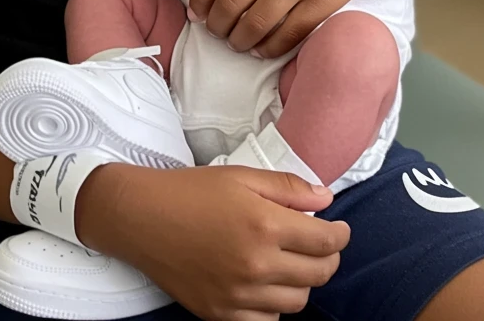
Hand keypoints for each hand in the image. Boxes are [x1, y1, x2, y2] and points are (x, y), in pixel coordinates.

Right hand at [79, 163, 349, 320]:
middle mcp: (256, 265)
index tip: (339, 229)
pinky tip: (267, 284)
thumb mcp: (243, 176)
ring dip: (303, 282)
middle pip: (317, 275)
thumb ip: (289, 188)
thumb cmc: (192, 191)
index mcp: (265, 225)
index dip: (340, 235)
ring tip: (292, 261)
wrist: (143, 218)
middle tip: (321, 244)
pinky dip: (275, 306)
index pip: (326, 242)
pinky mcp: (220, 314)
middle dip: (328, 258)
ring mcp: (238, 295)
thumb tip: (325, 199)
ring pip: (296, 302)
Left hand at [190, 0, 404, 56]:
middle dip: (216, 26)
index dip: (200, 1)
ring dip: (239, 41)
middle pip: (229, 4)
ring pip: (254, 24)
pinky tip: (262, 49)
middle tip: (216, 32)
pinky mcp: (322, 2)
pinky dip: (269, 48)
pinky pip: (287, 35)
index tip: (198, 14)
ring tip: (238, 43)